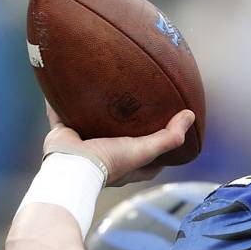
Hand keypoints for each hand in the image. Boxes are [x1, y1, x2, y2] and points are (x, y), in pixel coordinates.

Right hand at [43, 102, 194, 186]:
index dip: (160, 149)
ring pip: (89, 124)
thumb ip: (169, 137)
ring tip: (102, 91)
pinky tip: (65, 83)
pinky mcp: (62, 134)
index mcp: (126, 165)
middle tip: (135, 107)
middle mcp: (104, 156)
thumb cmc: (111, 162)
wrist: (71, 166)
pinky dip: (61, 102)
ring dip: (94, 111)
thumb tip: (190, 115)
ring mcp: (82, 145)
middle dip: (125, 126)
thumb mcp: (145, 150)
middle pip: (119, 138)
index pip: (149, 159)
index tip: (168, 132)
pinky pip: (60, 113)